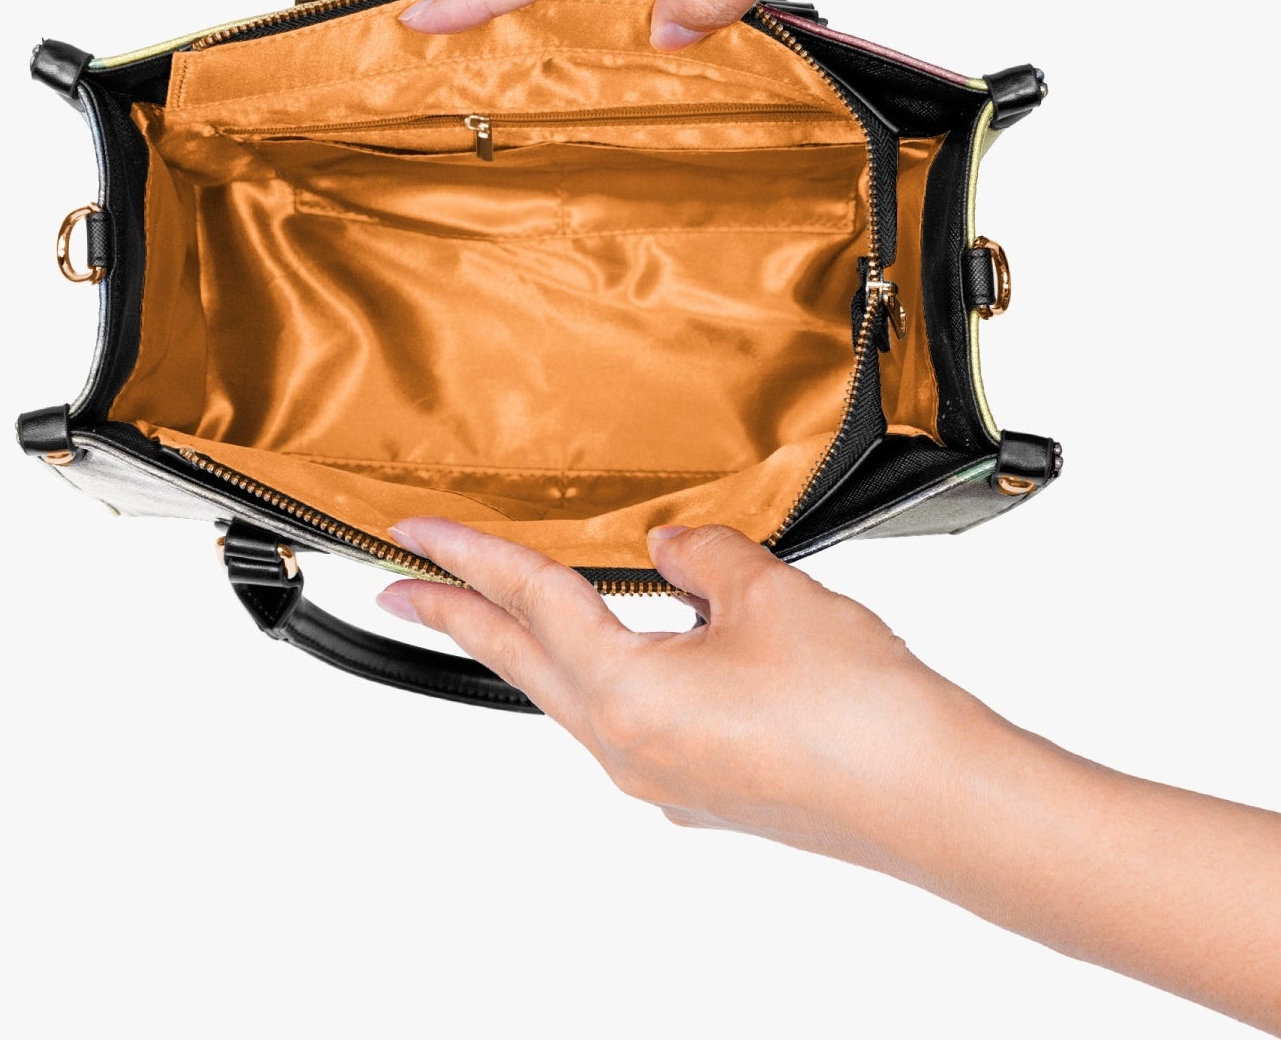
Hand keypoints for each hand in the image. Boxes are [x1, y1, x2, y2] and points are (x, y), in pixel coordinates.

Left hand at [376, 517, 1280, 1028]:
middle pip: (523, 663)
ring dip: (530, 647)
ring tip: (499, 611)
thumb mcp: (768, 594)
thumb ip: (701, 555)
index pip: (527, 605)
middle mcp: (628, 748)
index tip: (412, 535)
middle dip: (457, 619)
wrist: (939, 803)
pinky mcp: (703, 787)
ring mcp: (663, 777)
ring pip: (571, 695)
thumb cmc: (860, 712)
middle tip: (400, 588)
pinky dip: (604, 674)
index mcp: (627, 696)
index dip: (466, 558)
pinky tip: (629, 650)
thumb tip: (668, 547)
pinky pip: (627, 719)